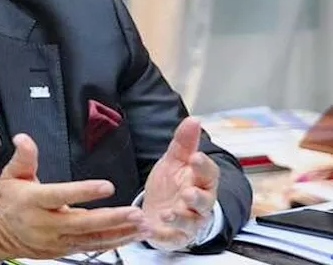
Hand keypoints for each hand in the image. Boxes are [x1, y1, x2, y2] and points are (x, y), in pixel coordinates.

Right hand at [0, 134, 149, 260]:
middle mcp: (45, 224)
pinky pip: (89, 248)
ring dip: (118, 233)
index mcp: (33, 201)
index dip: (84, 192)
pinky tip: (128, 236)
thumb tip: (23, 138)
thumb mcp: (10, 175)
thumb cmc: (6, 202)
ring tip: (140, 226)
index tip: (106, 186)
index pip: (61, 196)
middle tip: (134, 213)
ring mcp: (55, 240)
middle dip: (111, 219)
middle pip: (82, 223)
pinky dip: (110, 243)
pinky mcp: (61, 250)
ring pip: (90, 239)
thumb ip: (23, 157)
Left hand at [142, 117, 219, 250]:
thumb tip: (193, 119)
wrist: (158, 211)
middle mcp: (198, 204)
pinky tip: (149, 227)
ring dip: (180, 217)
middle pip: (205, 201)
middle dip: (197, 197)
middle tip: (187, 192)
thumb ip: (184, 143)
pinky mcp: (174, 236)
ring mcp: (187, 222)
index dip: (203, 166)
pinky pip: (170, 237)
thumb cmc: (171, 186)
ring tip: (167, 212)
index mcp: (200, 182)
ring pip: (189, 222)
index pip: (208, 174)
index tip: (195, 157)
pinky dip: (161, 234)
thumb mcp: (175, 161)